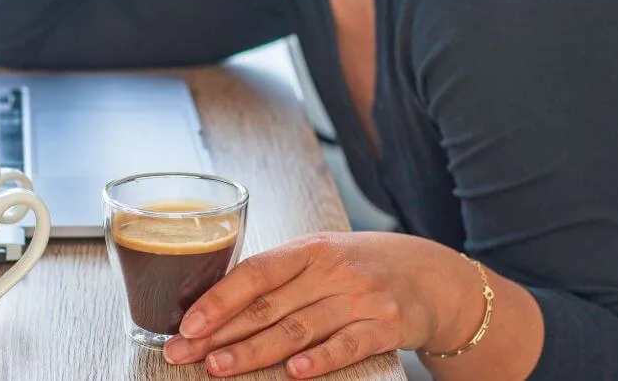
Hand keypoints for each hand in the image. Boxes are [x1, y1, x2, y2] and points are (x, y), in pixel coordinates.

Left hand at [163, 232, 484, 377]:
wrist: (434, 276)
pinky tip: (292, 372)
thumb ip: (279, 275)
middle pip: (268, 306)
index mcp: (310, 248)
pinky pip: (347, 345)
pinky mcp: (387, 327)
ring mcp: (361, 299)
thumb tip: (216, 303)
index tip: (187, 322)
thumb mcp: (322, 255)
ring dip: (254, 351)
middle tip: (184, 352)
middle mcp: (333, 271)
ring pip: (298, 329)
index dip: (218, 298)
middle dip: (221, 333)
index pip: (255, 272)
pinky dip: (319, 359)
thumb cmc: (363, 266)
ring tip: (219, 367)